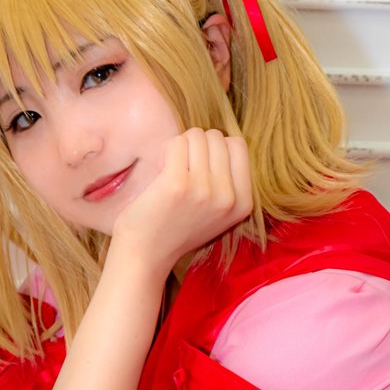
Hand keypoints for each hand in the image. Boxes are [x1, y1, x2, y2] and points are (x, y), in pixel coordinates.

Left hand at [110, 128, 252, 277]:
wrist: (146, 253)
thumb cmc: (178, 228)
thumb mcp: (218, 213)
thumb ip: (229, 182)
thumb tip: (225, 141)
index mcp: (243, 203)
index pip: (238, 146)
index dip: (216, 149)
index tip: (201, 168)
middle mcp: (228, 197)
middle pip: (217, 137)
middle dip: (198, 145)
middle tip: (184, 168)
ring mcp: (205, 190)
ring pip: (197, 135)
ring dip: (182, 145)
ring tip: (173, 170)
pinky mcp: (178, 184)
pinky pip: (177, 142)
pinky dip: (167, 150)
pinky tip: (162, 170)